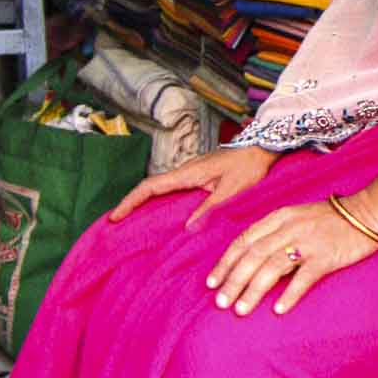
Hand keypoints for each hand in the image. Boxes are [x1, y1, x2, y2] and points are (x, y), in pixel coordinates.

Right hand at [110, 143, 276, 225]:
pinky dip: (160, 201)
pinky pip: (173, 190)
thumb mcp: (231, 190)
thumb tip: (187, 229)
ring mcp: (191, 174)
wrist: (262, 148)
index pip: (151, 186)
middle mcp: (185, 172)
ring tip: (131, 222)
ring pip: (160, 188)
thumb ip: (210, 208)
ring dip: (144, 202)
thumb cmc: (248, 166)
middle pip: (150, 187)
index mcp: (188, 173)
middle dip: (131, 203)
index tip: (115, 216)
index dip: (131, 201)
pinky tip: (161, 215)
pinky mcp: (198, 177)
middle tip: (115, 224)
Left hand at [206, 199, 377, 316]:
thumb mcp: (298, 216)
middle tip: (221, 302)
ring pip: (272, 268)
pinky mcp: (326, 257)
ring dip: (253, 290)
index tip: (212, 282)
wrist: (368, 213)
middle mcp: (290, 228)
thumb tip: (251, 259)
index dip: (226, 263)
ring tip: (241, 310)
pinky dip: (289, 294)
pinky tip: (278, 310)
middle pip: (253, 256)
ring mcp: (308, 242)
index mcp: (280, 217)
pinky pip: (303, 278)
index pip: (244, 240)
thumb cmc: (332, 218)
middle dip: (233, 281)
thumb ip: (275, 233)